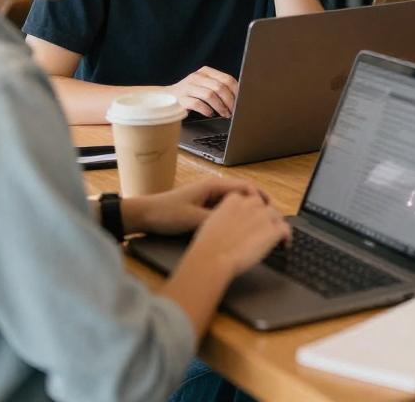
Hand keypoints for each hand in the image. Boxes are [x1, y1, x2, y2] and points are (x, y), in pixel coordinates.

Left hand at [124, 177, 267, 235]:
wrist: (144, 216)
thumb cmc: (167, 214)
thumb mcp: (193, 219)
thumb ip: (216, 220)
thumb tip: (238, 225)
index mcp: (214, 186)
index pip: (246, 187)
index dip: (260, 198)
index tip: (270, 212)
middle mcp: (214, 188)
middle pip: (243, 193)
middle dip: (257, 204)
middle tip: (269, 219)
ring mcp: (209, 197)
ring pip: (235, 202)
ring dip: (246, 211)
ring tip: (258, 225)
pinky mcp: (203, 207)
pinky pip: (225, 210)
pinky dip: (235, 216)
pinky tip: (238, 228)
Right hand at [168, 66, 238, 117]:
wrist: (167, 96)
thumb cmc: (191, 92)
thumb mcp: (205, 84)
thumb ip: (219, 86)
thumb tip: (238, 95)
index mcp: (205, 71)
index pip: (226, 78)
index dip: (236, 91)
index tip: (240, 100)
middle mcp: (196, 77)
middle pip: (219, 87)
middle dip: (229, 101)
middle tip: (232, 110)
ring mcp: (187, 87)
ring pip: (209, 95)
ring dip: (220, 107)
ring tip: (224, 113)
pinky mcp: (181, 98)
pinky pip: (197, 104)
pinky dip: (206, 109)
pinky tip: (210, 113)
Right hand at [184, 190, 291, 278]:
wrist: (213, 257)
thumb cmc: (207, 245)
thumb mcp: (212, 220)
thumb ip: (224, 214)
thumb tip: (230, 222)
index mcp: (235, 199)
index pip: (250, 199)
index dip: (252, 210)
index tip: (252, 219)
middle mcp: (252, 203)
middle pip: (265, 207)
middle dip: (265, 218)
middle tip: (263, 231)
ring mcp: (264, 216)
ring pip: (277, 217)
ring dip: (276, 226)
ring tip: (276, 237)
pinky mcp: (273, 230)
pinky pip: (286, 230)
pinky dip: (287, 237)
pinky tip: (284, 245)